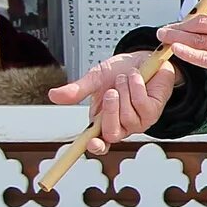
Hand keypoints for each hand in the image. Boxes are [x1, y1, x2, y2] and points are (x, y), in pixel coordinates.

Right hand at [47, 50, 179, 155]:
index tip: (91, 143)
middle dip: (110, 111)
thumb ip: (77, 90)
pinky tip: (136, 77)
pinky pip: (141, 103)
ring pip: (127, 116)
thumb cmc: (120, 71)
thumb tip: (54, 96)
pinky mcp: (153, 112)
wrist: (143, 59)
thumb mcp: (95, 79)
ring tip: (124, 79)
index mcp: (103, 121)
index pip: (99, 143)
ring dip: (124, 91)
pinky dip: (136, 86)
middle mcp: (121, 125)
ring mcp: (139, 121)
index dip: (95, 146)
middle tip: (111, 91)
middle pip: (112, 134)